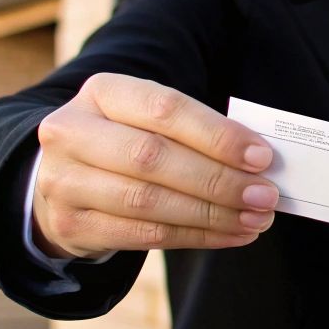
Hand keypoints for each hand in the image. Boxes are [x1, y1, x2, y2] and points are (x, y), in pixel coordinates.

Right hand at [30, 72, 278, 260]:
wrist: (66, 177)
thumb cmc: (127, 142)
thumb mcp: (149, 120)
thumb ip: (196, 133)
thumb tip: (259, 162)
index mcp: (101, 92)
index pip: (165, 109)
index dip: (217, 135)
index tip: (262, 157)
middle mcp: (72, 132)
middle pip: (153, 158)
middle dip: (218, 180)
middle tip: (264, 196)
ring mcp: (64, 181)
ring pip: (148, 201)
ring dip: (212, 214)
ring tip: (254, 220)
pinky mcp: (70, 225)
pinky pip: (143, 234)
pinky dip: (195, 236)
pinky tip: (230, 235)